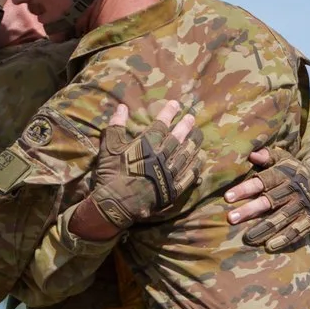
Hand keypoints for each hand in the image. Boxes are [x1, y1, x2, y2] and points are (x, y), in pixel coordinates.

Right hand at [83, 99, 199, 233]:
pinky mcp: (172, 190)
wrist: (114, 204)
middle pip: (177, 139)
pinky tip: (200, 159)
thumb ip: (117, 126)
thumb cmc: (110, 174)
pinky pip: (188, 176)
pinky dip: (195, 166)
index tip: (175, 104)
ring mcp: (168, 174)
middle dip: (185, 127)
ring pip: (185, 156)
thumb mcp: (109, 147)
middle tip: (192, 118)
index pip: (160, 126)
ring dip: (193, 144)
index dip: (168, 113)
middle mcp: (160, 158)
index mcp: (146, 146)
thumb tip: (122, 107)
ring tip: (199, 135)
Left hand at [227, 149, 309, 251]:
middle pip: (270, 201)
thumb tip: (252, 154)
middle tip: (231, 218)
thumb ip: (268, 157)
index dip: (246, 189)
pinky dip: (284, 239)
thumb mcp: (284, 160)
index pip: (263, 181)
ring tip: (247, 238)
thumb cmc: (294, 172)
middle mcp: (294, 190)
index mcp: (284, 174)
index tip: (228, 197)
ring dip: (264, 229)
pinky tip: (269, 246)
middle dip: (250, 210)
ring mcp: (303, 206)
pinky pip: (297, 231)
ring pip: (282, 218)